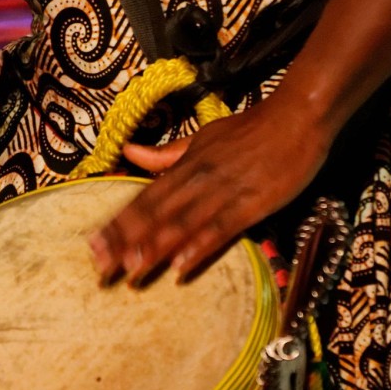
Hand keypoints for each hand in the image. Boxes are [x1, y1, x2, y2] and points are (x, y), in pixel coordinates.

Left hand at [87, 97, 332, 282]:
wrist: (298, 115)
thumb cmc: (251, 128)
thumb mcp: (203, 137)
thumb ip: (166, 154)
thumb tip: (128, 151)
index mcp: (184, 167)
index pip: (142, 200)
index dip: (117, 225)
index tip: (92, 247)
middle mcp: (196, 180)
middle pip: (154, 216)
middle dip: (125, 244)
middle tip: (100, 271)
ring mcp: (223, 193)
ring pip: (181, 225)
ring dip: (155, 250)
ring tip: (131, 274)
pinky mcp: (251, 204)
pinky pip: (220, 229)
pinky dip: (199, 249)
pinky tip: (182, 269)